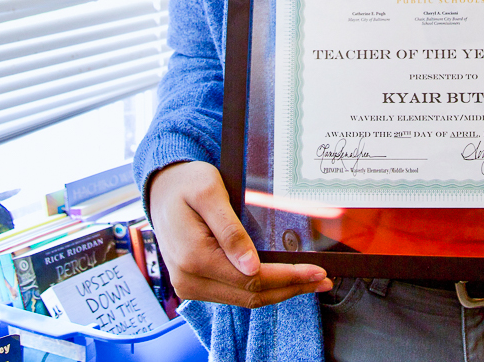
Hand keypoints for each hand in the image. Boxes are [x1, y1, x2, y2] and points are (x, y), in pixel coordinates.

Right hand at [146, 160, 332, 307]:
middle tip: (322, 280)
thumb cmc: (186, 184)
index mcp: (193, 257)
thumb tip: (252, 266)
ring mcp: (190, 285)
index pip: (251, 278)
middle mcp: (189, 278)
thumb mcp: (210, 193)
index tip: (316, 272)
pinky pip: (234, 293)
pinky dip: (261, 288)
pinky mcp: (195, 284)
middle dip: (291, 288)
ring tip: (309, 281)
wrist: (162, 189)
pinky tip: (282, 280)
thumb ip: (231, 230)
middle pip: (251, 294)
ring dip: (279, 292)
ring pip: (244, 298)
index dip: (288, 277)